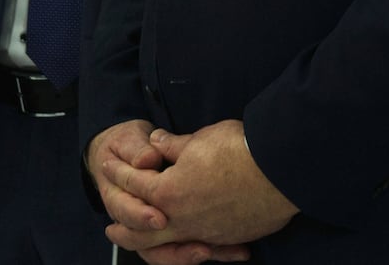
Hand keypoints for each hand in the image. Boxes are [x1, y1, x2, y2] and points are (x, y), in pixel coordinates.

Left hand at [101, 120, 294, 259]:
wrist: (280, 169)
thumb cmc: (238, 149)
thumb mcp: (199, 139)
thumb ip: (172, 145)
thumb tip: (156, 143)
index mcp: (168, 192)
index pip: (134, 183)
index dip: (119, 171)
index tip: (107, 165)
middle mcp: (182, 220)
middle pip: (141, 234)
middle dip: (123, 231)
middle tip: (111, 230)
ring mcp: (205, 233)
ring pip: (170, 248)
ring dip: (153, 247)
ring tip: (148, 241)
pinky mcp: (228, 237)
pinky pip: (202, 247)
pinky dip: (190, 248)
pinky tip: (192, 245)